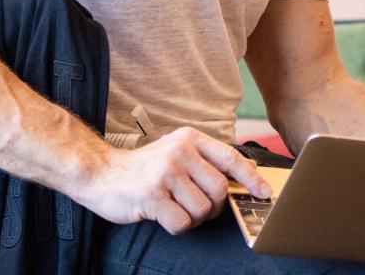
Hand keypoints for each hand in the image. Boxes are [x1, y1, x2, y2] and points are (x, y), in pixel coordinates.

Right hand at [75, 127, 269, 234]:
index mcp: (190, 139)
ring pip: (203, 209)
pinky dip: (177, 226)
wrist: (100, 174)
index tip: (264, 193)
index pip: (231, 159)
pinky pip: (182, 222)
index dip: (251, 179)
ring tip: (175, 208)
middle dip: (214, 207)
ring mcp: (165, 173)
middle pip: (220, 190)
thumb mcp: (178, 152)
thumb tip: (249, 169)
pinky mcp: (151, 195)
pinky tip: (163, 215)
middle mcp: (180, 152)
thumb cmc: (145, 168)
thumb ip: (209, 160)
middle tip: (197, 207)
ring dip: (193, 218)